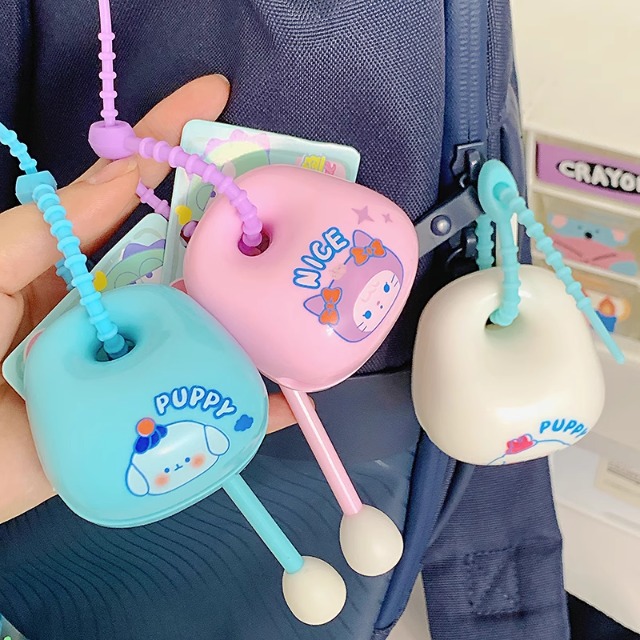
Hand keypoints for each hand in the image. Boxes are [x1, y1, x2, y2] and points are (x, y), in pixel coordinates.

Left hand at [0, 75, 294, 523]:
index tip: (215, 95)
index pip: (133, 192)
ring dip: (254, 310)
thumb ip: (50, 227)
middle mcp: (120, 302)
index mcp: (78, 262)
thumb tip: (125, 174)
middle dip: (235, 231)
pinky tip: (292, 396)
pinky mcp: (150, 414)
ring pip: (208, 326)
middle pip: (187, 259)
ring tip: (304, 293)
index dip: (171, 139)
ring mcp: (141, 358)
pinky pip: (209, 406)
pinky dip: (252, 405)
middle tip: (290, 207)